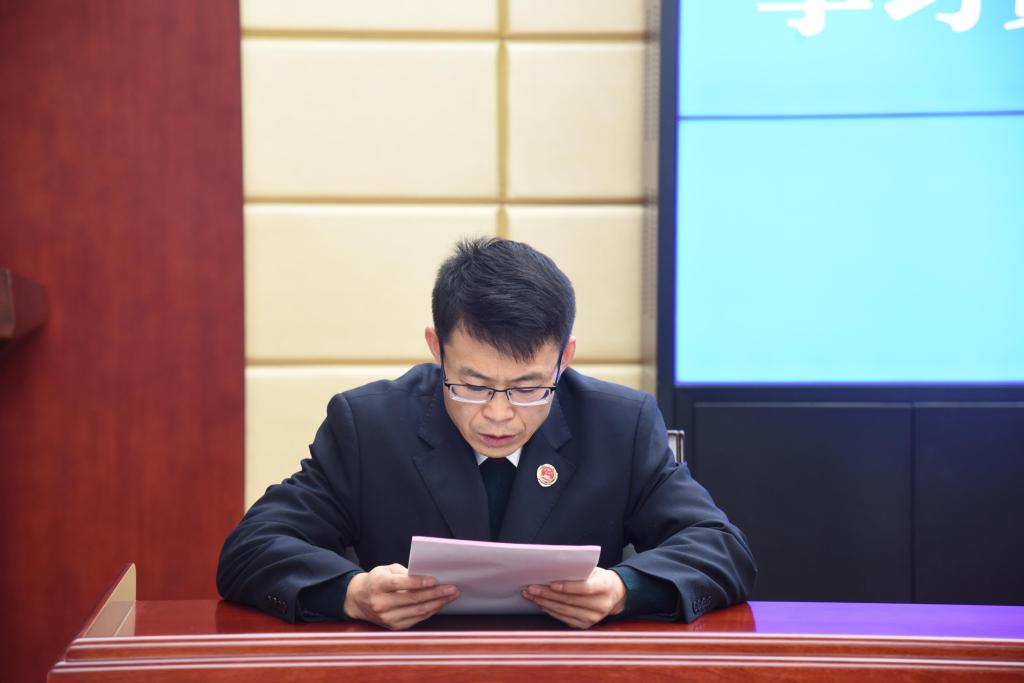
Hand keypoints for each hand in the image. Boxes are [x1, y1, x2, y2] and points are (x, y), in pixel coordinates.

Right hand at [344, 563, 458, 628]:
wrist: (358, 600)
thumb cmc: (376, 580)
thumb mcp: (386, 570)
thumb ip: (405, 572)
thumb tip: (428, 576)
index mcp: (378, 585)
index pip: (401, 584)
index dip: (419, 582)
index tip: (435, 579)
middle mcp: (381, 603)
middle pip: (413, 599)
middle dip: (436, 593)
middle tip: (452, 588)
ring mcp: (388, 617)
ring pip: (418, 611)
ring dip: (438, 603)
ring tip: (452, 595)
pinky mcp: (394, 626)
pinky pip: (417, 618)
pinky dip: (431, 611)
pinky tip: (440, 603)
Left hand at [522, 567, 626, 628]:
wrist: (612, 595)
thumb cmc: (598, 578)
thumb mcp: (593, 570)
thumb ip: (578, 571)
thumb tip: (552, 571)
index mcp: (604, 587)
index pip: (585, 588)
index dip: (567, 587)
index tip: (551, 583)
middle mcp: (600, 605)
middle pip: (569, 601)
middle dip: (547, 594)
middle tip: (530, 587)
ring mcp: (593, 618)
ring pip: (563, 611)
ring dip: (544, 602)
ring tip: (530, 594)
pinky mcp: (584, 626)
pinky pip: (563, 618)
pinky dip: (550, 610)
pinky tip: (540, 603)